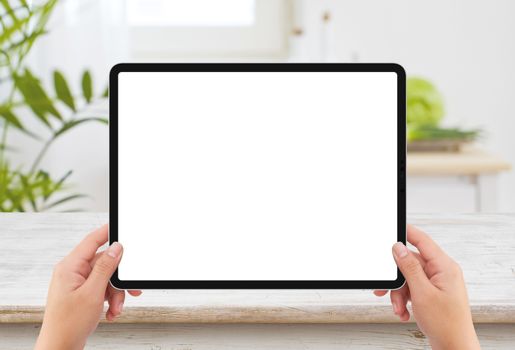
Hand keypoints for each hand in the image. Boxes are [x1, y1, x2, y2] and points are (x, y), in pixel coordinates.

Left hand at [35, 225, 140, 349]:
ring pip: (106, 279)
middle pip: (104, 263)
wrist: (60, 347)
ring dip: (116, 294)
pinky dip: (110, 300)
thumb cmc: (68, 324)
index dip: (108, 232)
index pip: (92, 241)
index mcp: (70, 267)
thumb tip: (116, 247)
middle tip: (129, 290)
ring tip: (116, 308)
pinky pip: (103, 289)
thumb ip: (105, 267)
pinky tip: (111, 312)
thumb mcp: (93, 293)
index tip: (122, 227)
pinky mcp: (83, 294)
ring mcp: (77, 283)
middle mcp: (73, 272)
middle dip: (118, 280)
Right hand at [374, 225, 479, 349]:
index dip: (406, 232)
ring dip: (399, 294)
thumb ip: (409, 268)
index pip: (422, 240)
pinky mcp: (431, 293)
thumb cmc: (446, 324)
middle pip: (410, 263)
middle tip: (384, 289)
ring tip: (398, 308)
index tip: (391, 229)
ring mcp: (436, 283)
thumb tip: (398, 247)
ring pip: (408, 279)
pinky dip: (404, 300)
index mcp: (444, 267)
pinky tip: (404, 312)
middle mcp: (441, 272)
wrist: (454, 347)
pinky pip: (412, 289)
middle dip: (397, 280)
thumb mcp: (422, 293)